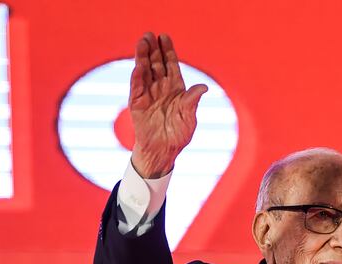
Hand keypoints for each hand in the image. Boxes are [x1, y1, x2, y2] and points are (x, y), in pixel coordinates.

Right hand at [129, 32, 207, 178]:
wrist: (164, 150)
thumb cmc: (179, 134)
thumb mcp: (189, 117)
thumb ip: (193, 101)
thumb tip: (204, 87)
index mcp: (176, 89)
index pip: (171, 65)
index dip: (168, 51)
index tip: (164, 36)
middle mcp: (161, 88)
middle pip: (156, 64)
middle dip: (153, 49)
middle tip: (149, 34)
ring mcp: (148, 94)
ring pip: (144, 72)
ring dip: (142, 57)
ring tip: (141, 42)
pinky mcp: (137, 104)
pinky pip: (137, 88)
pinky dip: (137, 77)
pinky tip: (138, 66)